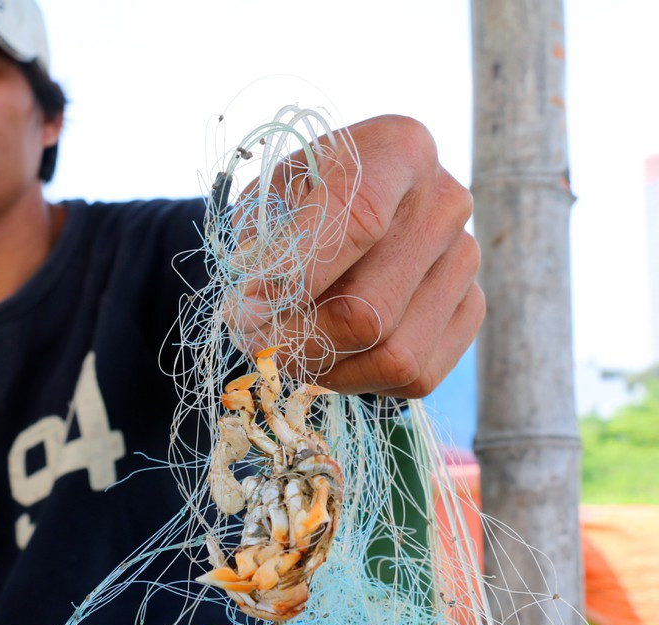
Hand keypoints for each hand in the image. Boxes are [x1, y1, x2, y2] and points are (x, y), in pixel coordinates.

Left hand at [228, 115, 483, 397]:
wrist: (348, 213)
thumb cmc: (301, 201)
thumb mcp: (269, 198)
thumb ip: (263, 243)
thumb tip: (259, 305)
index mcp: (399, 150)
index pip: (359, 222)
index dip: (299, 275)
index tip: (247, 301)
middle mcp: (446, 202)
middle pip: (368, 310)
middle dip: (296, 338)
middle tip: (251, 335)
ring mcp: (465, 259)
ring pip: (394, 356)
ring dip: (325, 365)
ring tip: (289, 343)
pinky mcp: (472, 308)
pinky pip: (415, 376)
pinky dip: (361, 377)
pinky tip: (333, 349)